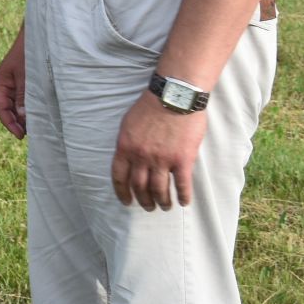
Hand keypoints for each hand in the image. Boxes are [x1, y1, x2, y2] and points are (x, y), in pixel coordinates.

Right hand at [0, 28, 26, 137]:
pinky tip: (39, 114)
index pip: (1, 109)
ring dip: (24, 117)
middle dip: (17, 123)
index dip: (10, 124)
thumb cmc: (29, 53)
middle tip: (32, 135)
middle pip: (8, 110)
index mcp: (0, 83)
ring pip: (16, 107)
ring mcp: (14, 85)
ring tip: (36, 128)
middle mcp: (5, 86)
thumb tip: (22, 118)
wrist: (37, 35)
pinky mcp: (24, 83)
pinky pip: (24, 100)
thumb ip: (24, 96)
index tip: (21, 136)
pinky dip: (29, 109)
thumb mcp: (26, 76)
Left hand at [111, 91, 208, 209]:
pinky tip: (184, 202)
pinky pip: (182, 184)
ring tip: (165, 206)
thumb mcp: (128, 124)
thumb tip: (128, 158)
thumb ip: (127, 143)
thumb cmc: (150, 106)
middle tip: (148, 207)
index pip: (119, 177)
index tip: (127, 202)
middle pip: (140, 187)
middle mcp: (141, 157)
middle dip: (144, 201)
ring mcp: (162, 159)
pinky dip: (183, 196)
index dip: (122, 193)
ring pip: (160, 190)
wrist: (175, 96)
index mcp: (125, 148)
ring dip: (162, 202)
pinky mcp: (183, 159)